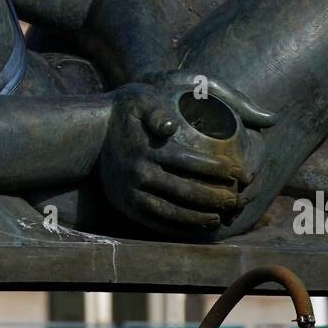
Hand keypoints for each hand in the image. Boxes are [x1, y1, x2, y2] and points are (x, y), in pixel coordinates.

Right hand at [100, 72, 275, 234]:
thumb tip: (170, 127)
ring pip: (172, 212)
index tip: (238, 172)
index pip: (190, 162)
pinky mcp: (126, 206)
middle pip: (185, 191)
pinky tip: (196, 226)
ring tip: (220, 216)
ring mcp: (131, 194)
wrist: (89, 133)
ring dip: (198, 217)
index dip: (217, 169)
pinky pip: (156, 223)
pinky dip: (179, 228)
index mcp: (147, 150)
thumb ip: (156, 111)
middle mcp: (139, 175)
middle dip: (214, 197)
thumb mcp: (138, 99)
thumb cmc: (122, 110)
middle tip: (235, 199)